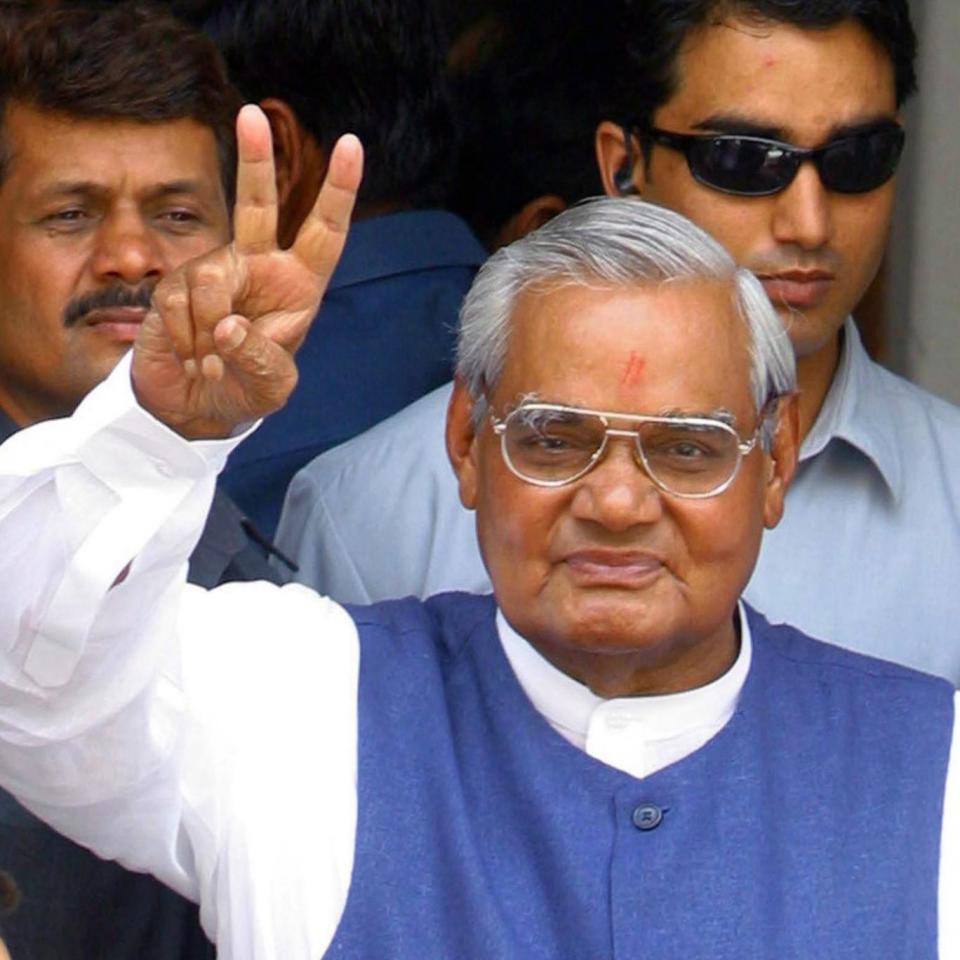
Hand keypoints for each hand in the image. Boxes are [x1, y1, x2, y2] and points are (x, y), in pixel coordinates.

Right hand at [132, 104, 362, 438]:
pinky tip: (191, 356)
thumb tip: (227, 325)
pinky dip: (185, 340)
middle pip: (256, 204)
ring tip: (213, 364)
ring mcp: (213, 270)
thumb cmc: (246, 392)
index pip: (324, 232)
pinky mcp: (171, 284)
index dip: (338, 191)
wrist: (194, 406)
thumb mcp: (270, 387)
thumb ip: (259, 359)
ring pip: (210, 283)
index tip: (351, 146)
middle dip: (254, 160)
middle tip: (250, 115)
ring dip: (209, 336)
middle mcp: (256, 266)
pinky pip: (177, 304)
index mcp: (298, 284)